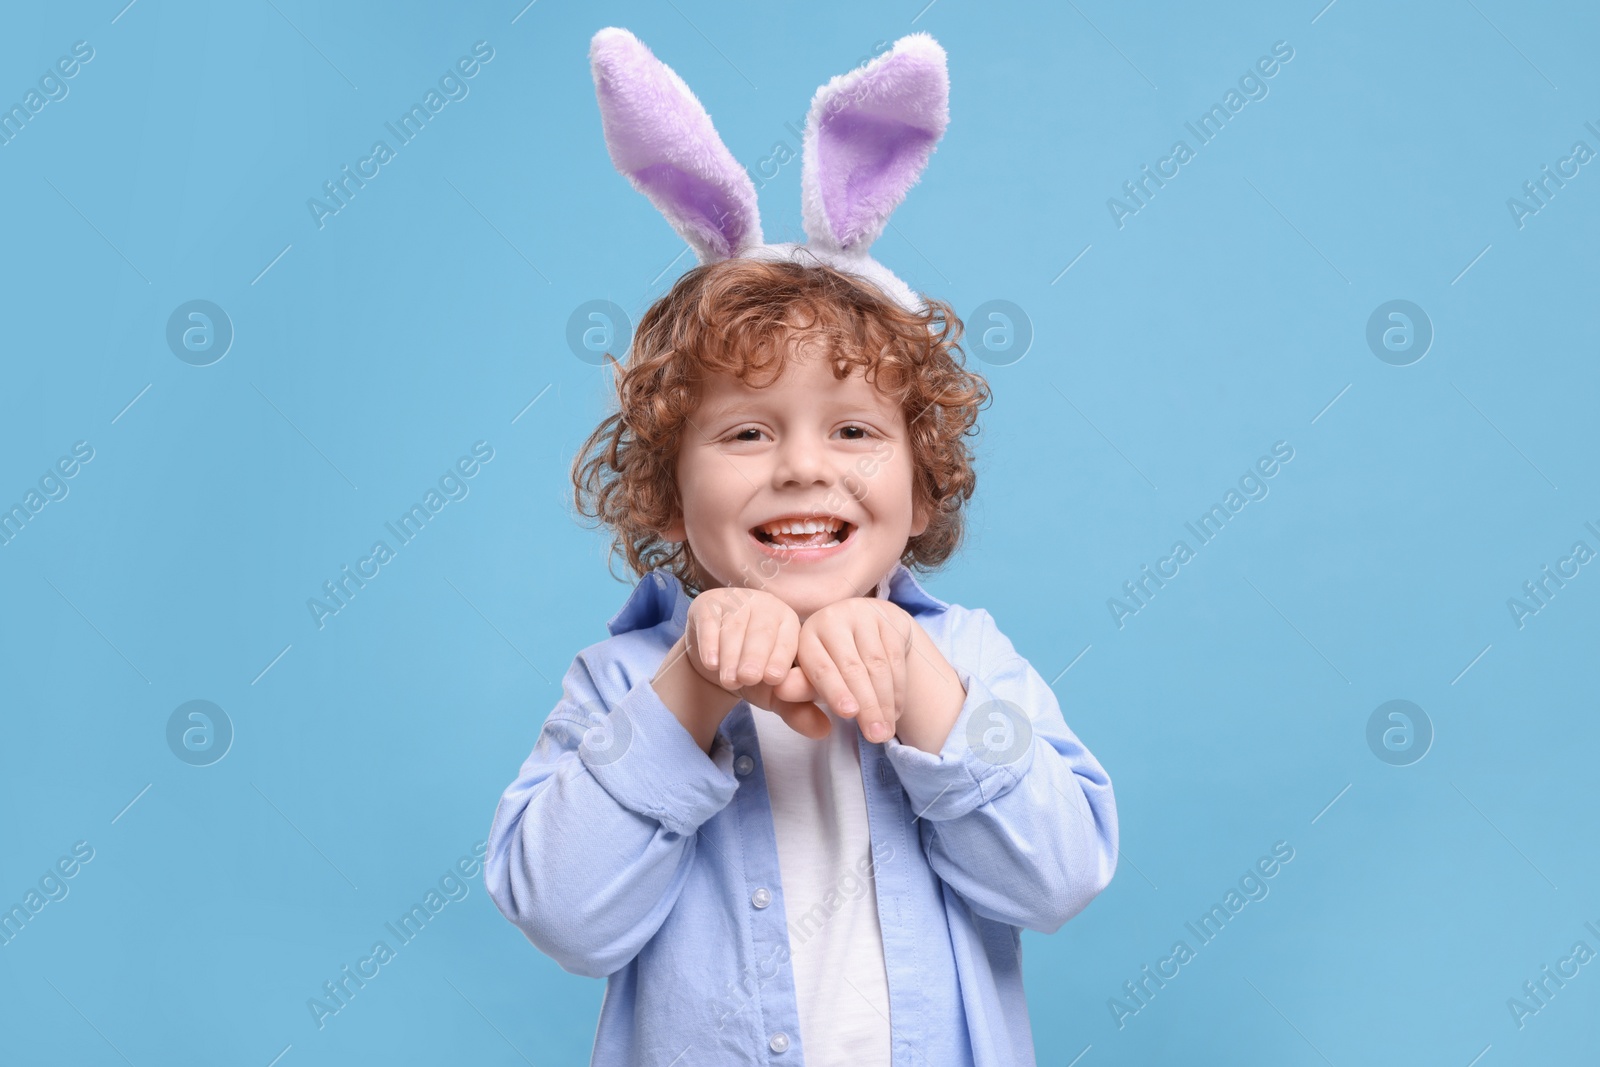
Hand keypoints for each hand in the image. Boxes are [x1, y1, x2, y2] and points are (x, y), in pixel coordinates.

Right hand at [683, 587, 830, 739]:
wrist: (714, 660)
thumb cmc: (753, 674)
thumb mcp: (775, 693)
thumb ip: (797, 710)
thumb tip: (824, 730)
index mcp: (789, 623)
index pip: (788, 639)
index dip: (782, 657)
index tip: (774, 679)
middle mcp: (765, 606)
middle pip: (762, 630)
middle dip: (755, 655)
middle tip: (748, 679)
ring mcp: (735, 601)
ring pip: (734, 626)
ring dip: (731, 655)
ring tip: (729, 680)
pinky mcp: (707, 604)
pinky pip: (710, 621)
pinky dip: (709, 642)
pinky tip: (711, 662)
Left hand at [794, 598, 915, 743]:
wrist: (868, 628)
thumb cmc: (833, 660)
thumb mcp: (813, 675)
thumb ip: (800, 688)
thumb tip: (780, 692)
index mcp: (807, 635)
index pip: (820, 667)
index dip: (834, 691)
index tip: (848, 715)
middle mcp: (832, 619)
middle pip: (852, 667)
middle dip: (866, 705)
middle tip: (876, 736)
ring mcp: (862, 615)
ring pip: (877, 665)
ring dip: (884, 702)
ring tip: (886, 730)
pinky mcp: (888, 617)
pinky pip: (895, 658)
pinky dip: (897, 689)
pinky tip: (896, 711)